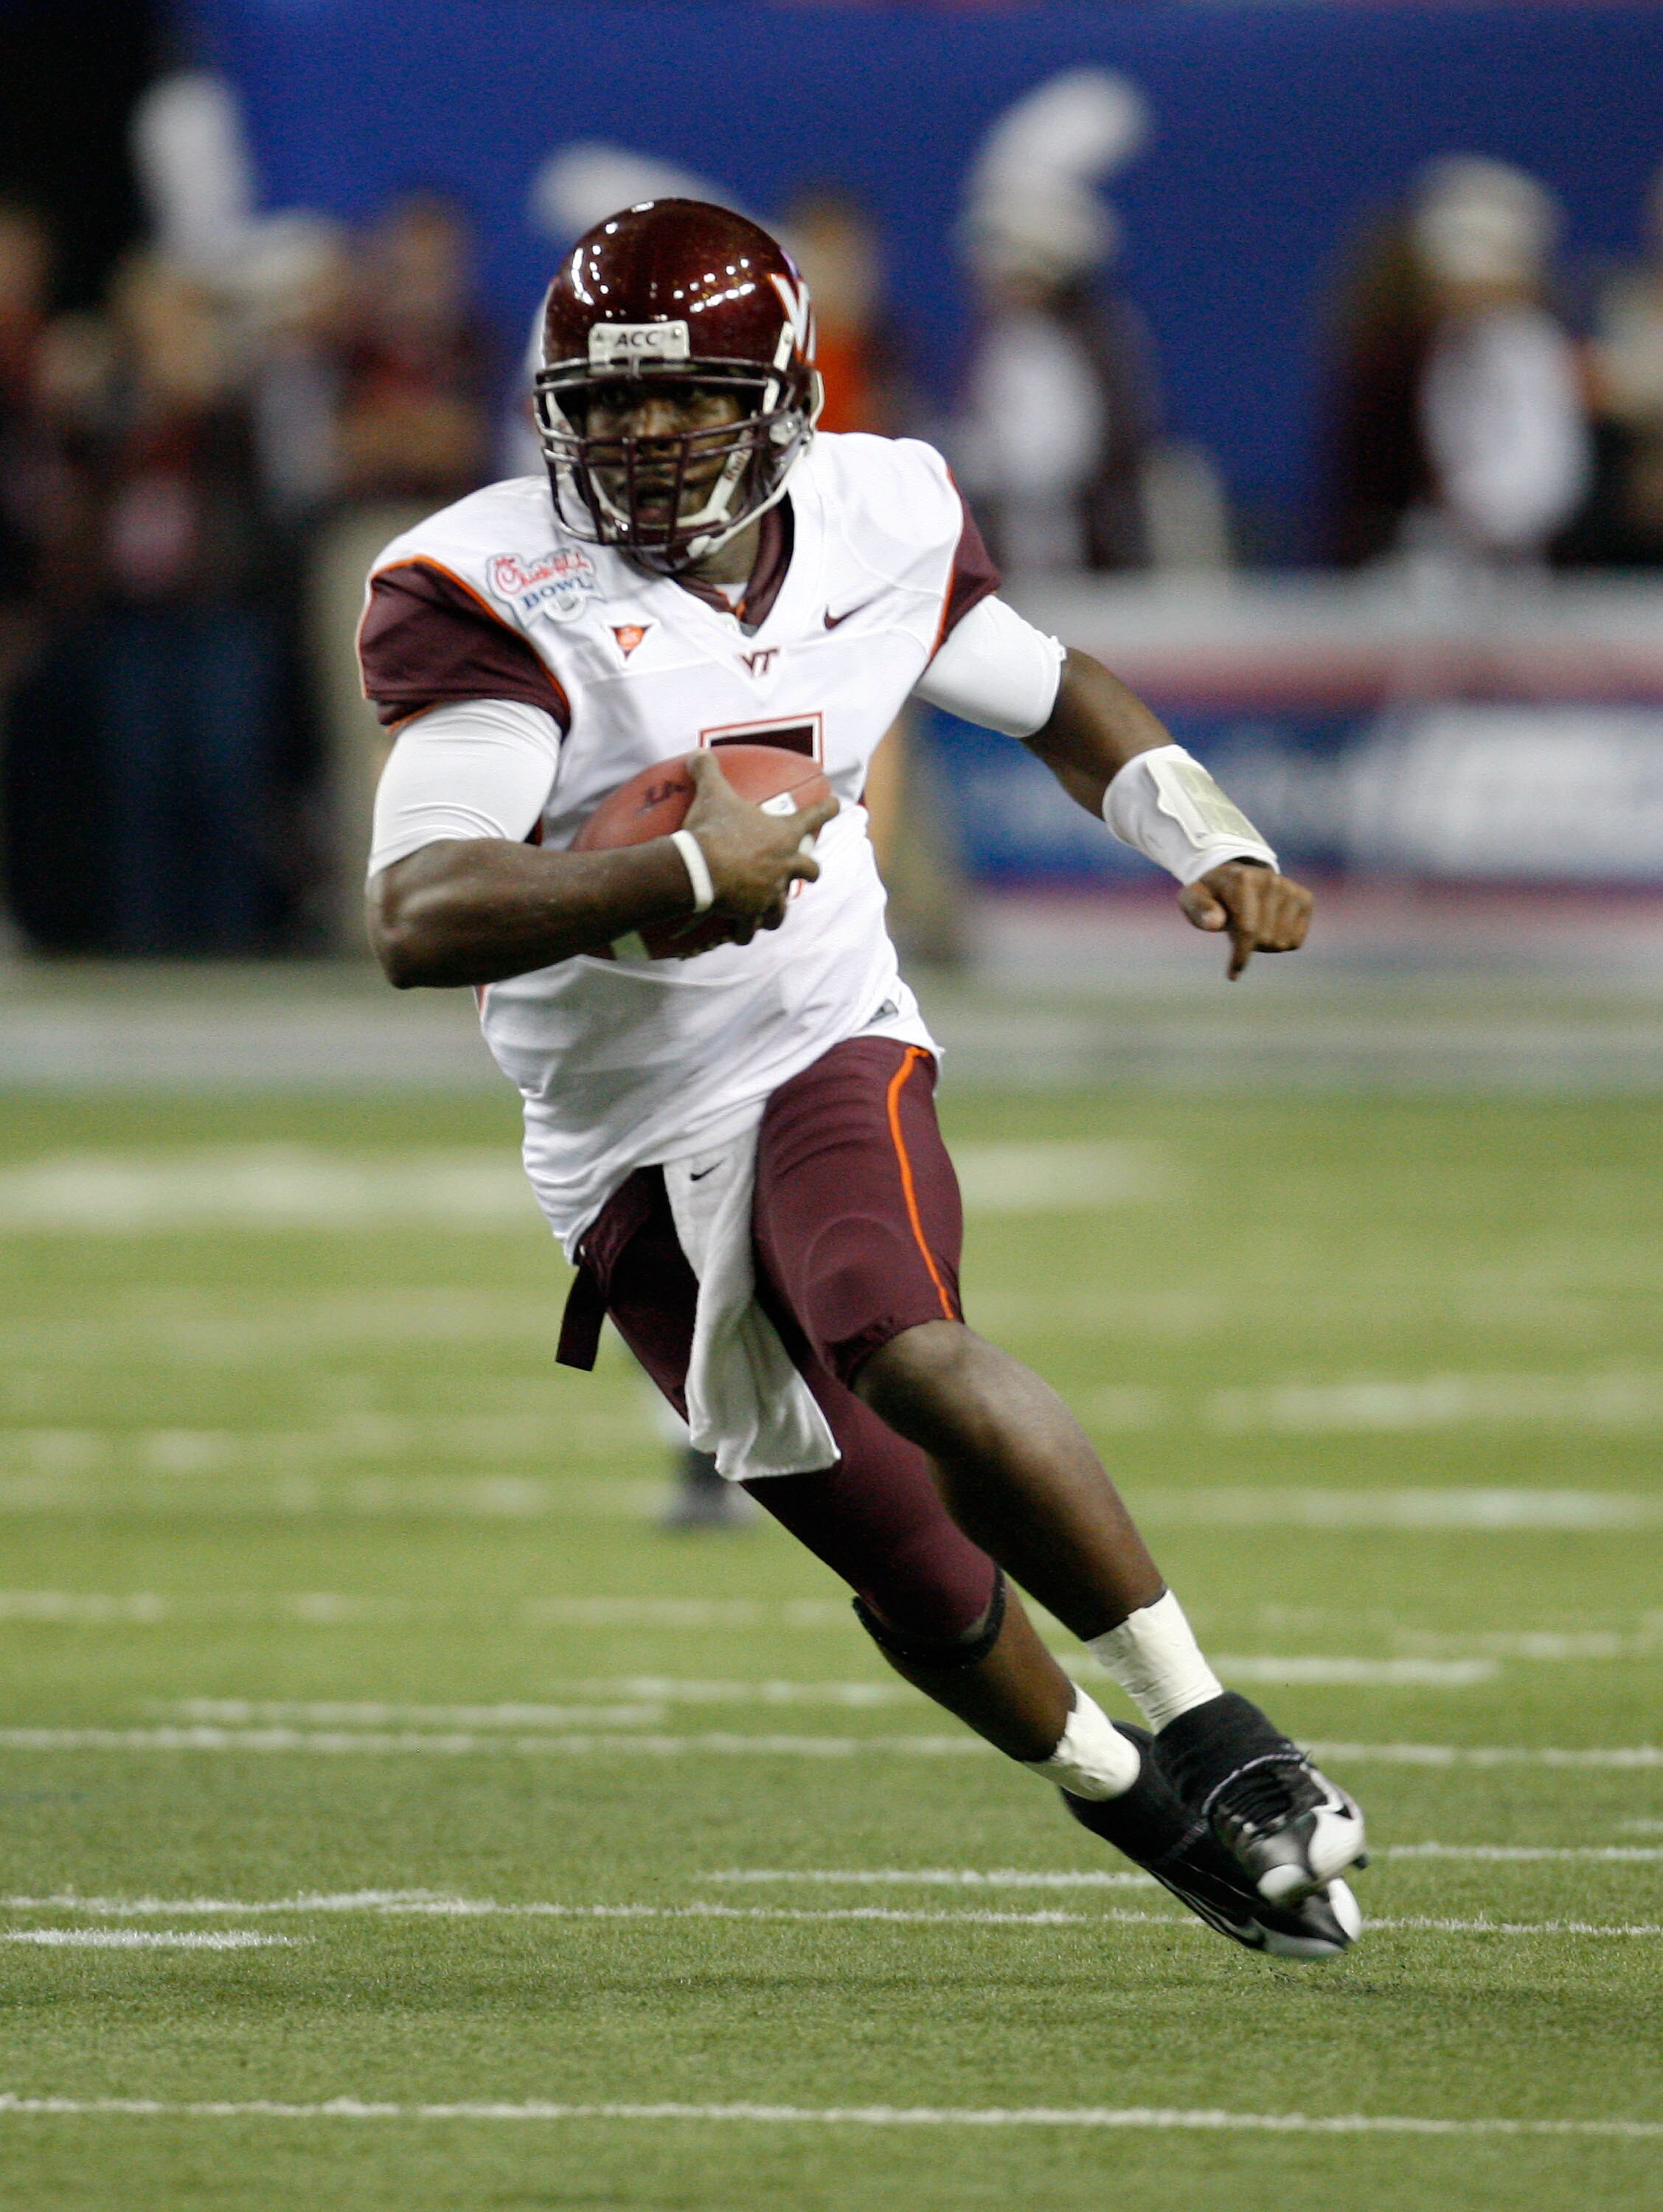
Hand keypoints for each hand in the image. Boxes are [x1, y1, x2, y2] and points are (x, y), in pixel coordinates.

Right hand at [681, 750, 839, 944]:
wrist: (701, 870)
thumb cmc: (713, 829)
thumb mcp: (712, 794)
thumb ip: (708, 771)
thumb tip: (697, 753)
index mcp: (784, 834)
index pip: (816, 816)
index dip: (828, 809)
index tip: (837, 805)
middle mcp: (786, 865)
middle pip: (810, 871)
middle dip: (810, 872)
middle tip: (806, 873)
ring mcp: (771, 893)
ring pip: (784, 907)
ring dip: (779, 909)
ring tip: (772, 914)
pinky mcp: (752, 914)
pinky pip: (752, 928)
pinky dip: (747, 932)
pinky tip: (741, 935)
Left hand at [1178, 861, 1311, 979]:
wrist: (1236, 877)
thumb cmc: (1211, 895)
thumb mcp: (1193, 898)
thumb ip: (1198, 909)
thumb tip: (1214, 923)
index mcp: (1242, 879)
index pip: (1247, 929)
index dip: (1240, 956)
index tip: (1233, 975)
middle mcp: (1270, 880)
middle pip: (1265, 939)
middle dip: (1248, 947)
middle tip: (1237, 933)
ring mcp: (1290, 889)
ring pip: (1282, 942)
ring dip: (1264, 946)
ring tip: (1252, 929)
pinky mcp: (1304, 898)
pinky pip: (1296, 941)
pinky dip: (1281, 943)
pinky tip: (1269, 928)